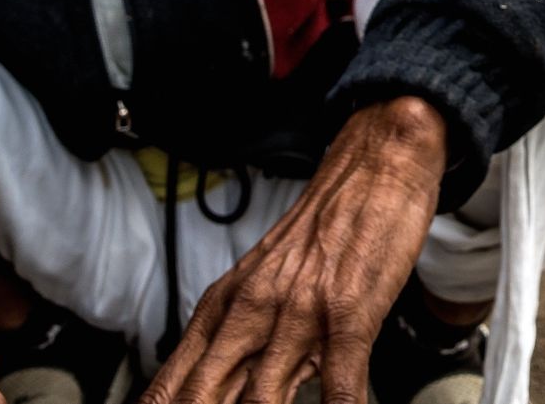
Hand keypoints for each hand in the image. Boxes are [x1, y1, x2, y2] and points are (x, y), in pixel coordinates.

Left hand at [142, 97, 444, 403]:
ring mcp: (299, 313)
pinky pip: (338, 380)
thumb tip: (213, 391)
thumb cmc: (322, 227)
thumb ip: (236, 338)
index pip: (170, 386)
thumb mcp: (262, 279)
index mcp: (223, 307)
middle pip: (200, 396)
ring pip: (260, 400)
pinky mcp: (348, 312)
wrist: (374, 165)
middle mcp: (251, 311)